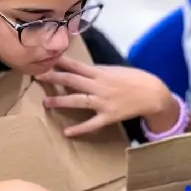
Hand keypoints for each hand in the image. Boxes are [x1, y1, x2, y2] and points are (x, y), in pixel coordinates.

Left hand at [36, 56, 177, 136]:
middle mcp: (99, 86)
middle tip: (37, 76)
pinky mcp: (108, 116)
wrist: (153, 94)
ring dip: (61, 101)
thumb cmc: (136, 80)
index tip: (45, 58)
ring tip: (46, 102)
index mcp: (101, 73)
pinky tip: (67, 132)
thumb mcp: (116, 70)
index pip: (76, 65)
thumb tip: (83, 71)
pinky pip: (91, 124)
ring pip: (78, 100)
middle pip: (72, 80)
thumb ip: (99, 72)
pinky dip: (79, 129)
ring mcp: (103, 102)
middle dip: (54, 77)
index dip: (60, 62)